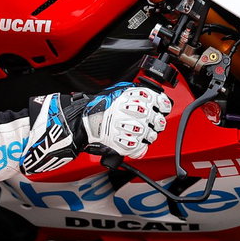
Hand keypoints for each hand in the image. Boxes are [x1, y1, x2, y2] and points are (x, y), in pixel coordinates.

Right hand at [21, 83, 172, 174]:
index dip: (162, 105)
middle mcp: (133, 112)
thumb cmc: (96, 107)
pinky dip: (136, 148)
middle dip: (155, 123)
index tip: (160, 107)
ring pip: (150, 136)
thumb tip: (152, 96)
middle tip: (147, 123)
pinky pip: (138, 149)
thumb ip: (134, 94)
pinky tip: (131, 142)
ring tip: (136, 133)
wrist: (77, 122)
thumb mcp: (117, 91)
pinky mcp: (123, 144)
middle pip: (158, 121)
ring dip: (146, 136)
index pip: (160, 101)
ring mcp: (129, 129)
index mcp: (132, 97)